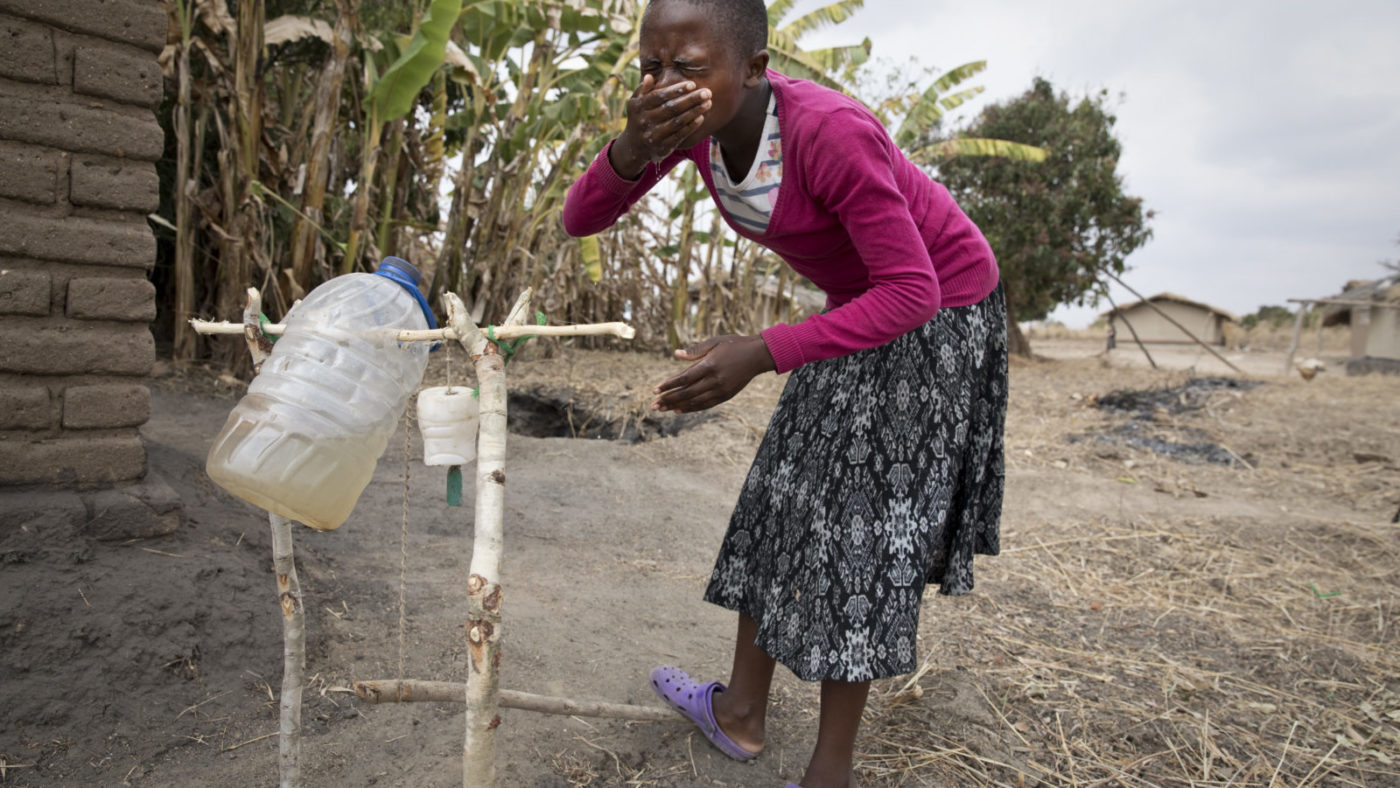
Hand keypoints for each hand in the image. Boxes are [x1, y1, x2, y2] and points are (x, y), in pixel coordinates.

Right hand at [609, 75, 711, 178]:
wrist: (634, 147)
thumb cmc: (639, 117)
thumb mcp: (635, 102)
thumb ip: (643, 89)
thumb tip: (649, 76)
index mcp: (638, 107)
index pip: (659, 96)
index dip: (676, 90)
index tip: (692, 84)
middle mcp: (645, 121)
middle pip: (671, 108)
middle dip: (690, 99)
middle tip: (707, 92)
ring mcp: (653, 135)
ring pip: (677, 122)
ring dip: (694, 112)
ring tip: (708, 103)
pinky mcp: (662, 147)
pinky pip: (679, 135)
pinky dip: (691, 126)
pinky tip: (701, 117)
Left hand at [652, 335, 774, 413]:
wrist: (757, 355)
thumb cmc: (734, 345)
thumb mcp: (714, 342)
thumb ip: (695, 350)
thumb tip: (676, 354)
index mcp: (709, 365)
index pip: (684, 378)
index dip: (668, 385)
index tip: (655, 390)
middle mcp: (714, 380)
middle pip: (686, 393)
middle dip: (668, 400)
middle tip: (653, 406)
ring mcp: (720, 390)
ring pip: (694, 401)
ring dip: (676, 406)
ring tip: (662, 409)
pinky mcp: (726, 395)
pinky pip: (705, 405)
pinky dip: (691, 408)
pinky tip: (679, 410)